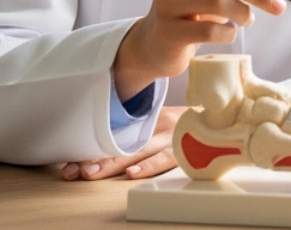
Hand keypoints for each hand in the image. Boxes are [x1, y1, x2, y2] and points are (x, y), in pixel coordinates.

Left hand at [61, 106, 185, 180]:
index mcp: (149, 117)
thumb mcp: (161, 121)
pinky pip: (165, 158)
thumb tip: (102, 151)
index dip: (92, 147)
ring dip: (113, 164)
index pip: (115, 131)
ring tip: (92, 173)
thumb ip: (138, 130)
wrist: (220, 118)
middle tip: (73, 170)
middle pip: (122, 142)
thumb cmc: (185, 124)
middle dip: (96, 158)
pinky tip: (133, 174)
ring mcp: (171, 136)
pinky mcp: (185, 149)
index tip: (70, 162)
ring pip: (138, 151)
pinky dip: (148, 167)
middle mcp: (157, 125)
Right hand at [113, 0, 285, 98]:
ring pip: (218, 2)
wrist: (157, 44)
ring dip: (243, 13)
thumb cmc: (191, 9)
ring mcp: (165, 3)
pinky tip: (229, 33)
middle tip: (277, 5)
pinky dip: (228, 32)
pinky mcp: (167, 31)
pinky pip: (209, 30)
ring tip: (247, 19)